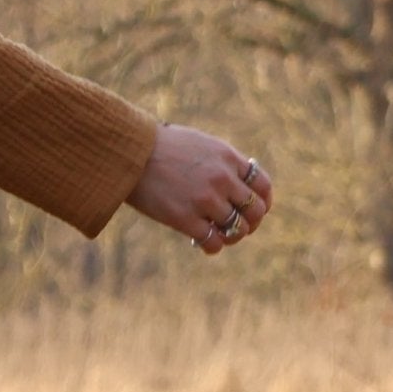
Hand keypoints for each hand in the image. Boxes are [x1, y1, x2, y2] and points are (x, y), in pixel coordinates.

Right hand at [127, 124, 273, 255]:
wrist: (128, 152)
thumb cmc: (159, 147)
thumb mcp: (199, 144)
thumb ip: (221, 162)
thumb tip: (236, 182)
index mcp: (228, 158)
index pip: (262, 185)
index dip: (264, 202)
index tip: (256, 211)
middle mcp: (222, 179)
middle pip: (254, 211)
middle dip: (250, 223)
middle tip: (239, 228)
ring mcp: (205, 200)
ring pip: (237, 229)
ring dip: (232, 236)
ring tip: (220, 236)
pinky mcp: (185, 218)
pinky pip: (212, 241)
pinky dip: (213, 246)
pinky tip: (203, 243)